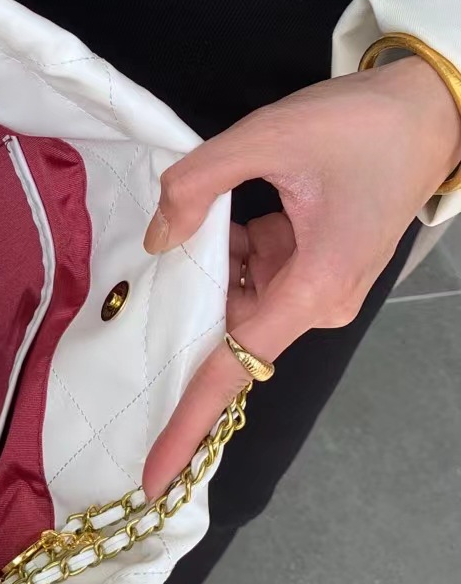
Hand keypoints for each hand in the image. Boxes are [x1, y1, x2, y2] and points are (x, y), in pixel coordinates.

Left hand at [143, 55, 460, 496]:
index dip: (187, 424)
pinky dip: (235, 253)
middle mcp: (316, 305)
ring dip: (215, 263)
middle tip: (166, 248)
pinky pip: (256, 279)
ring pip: (237, 300)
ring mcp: (318, 292)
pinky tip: (238, 214)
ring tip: (222, 207)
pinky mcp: (317, 273)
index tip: (153, 476)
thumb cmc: (360, 125)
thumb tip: (156, 239)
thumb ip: (198, 184)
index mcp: (312, 289)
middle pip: (227, 330)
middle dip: (189, 302)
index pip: (232, 370)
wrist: (429, 108)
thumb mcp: (267, 136)